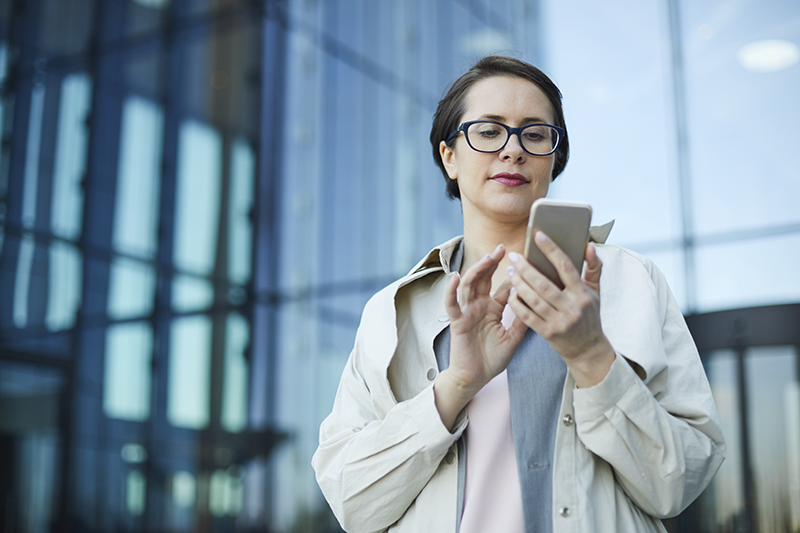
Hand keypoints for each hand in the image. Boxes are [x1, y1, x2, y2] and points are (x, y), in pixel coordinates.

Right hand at [433, 245, 526, 429]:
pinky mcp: (457, 322)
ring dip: (477, 270)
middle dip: (492, 263)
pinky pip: (452, 304)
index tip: (524, 261)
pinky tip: (455, 277)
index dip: (512, 275)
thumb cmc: (491, 359)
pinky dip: (451, 290)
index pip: (502, 287)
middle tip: (502, 248)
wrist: (475, 378)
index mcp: (493, 309)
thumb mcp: (513, 339)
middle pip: (484, 279)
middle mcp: (479, 307)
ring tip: (487, 258)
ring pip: (469, 286)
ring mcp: (467, 312)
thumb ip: (522, 321)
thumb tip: (539, 304)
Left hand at [506, 232, 614, 386]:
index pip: (566, 267)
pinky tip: (511, 293)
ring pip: (533, 299)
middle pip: (544, 284)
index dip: (551, 249)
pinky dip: (517, 304)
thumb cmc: (589, 316)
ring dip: (518, 284)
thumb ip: (593, 268)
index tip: (538, 235)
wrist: (588, 350)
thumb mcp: (596, 293)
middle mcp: (572, 307)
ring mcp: (559, 322)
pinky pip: (527, 316)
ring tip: (510, 272)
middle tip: (514, 256)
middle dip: (526, 268)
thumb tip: (589, 245)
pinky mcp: (548, 333)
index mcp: (583, 294)